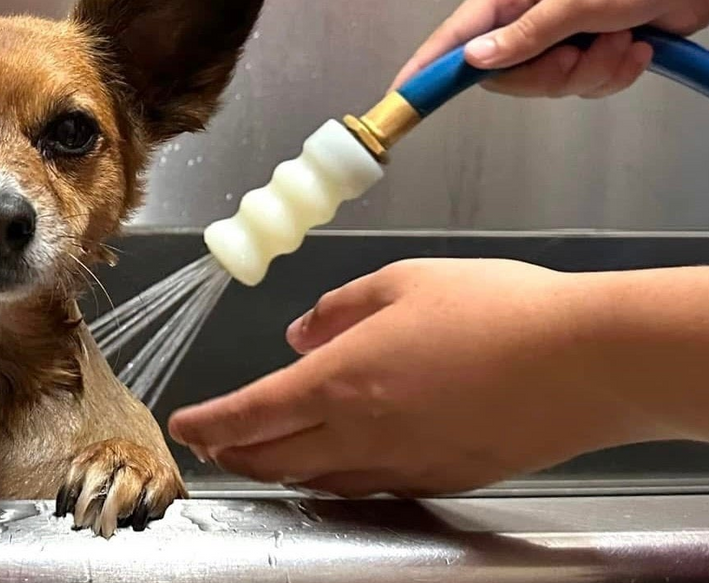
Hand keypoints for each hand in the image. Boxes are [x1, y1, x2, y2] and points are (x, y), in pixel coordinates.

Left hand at [167, 259, 703, 497]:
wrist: (583, 361)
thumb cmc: (499, 311)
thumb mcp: (404, 282)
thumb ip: (340, 308)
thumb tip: (303, 331)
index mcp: (341, 380)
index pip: (250, 413)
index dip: (209, 422)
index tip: (185, 423)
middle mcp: (362, 433)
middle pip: (272, 457)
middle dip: (231, 452)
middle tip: (211, 444)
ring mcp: (401, 464)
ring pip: (316, 478)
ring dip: (276, 468)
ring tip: (258, 457)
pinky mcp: (439, 478)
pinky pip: (367, 485)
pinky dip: (333, 476)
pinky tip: (334, 464)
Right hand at [390, 0, 708, 98]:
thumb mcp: (581, 0)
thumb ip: (525, 35)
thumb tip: (476, 61)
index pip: (459, 33)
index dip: (430, 65)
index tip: (404, 93)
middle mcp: (534, 15)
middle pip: (507, 73)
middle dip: (547, 76)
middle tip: (575, 58)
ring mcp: (564, 36)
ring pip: (550, 85)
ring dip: (592, 74)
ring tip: (622, 42)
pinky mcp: (594, 53)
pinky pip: (585, 87)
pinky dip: (614, 76)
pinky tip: (638, 48)